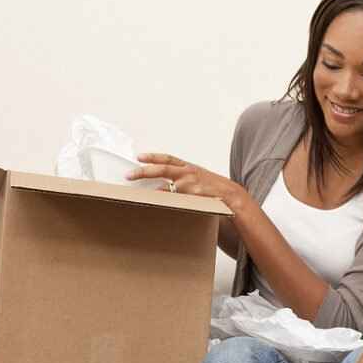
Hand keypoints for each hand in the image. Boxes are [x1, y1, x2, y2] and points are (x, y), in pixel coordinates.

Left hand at [129, 153, 249, 212]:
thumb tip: (166, 185)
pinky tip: (156, 205)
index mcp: (189, 167)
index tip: (139, 157)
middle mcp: (188, 173)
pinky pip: (174, 200)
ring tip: (138, 195)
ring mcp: (190, 185)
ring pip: (165, 187)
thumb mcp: (200, 178)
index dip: (152, 157)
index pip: (167, 158)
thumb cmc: (215, 189)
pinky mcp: (193, 196)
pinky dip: (165, 202)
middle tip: (129, 175)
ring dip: (151, 191)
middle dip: (143, 171)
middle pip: (161, 169)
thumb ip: (184, 178)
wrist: (233, 196)